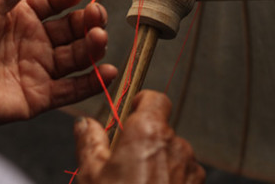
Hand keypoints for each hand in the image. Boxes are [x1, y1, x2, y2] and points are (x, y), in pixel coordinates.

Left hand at [0, 0, 117, 126]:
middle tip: (96, 15)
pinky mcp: (38, 96)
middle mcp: (34, 40)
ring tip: (98, 38)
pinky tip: (108, 71)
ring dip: (93, 47)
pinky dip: (92, 83)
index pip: (55, 0)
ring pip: (76, 56)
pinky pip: (72, 90)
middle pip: (73, 27)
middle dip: (88, 20)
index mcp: (21, 14)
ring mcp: (38, 68)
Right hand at [74, 90, 204, 183]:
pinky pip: (182, 174)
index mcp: (148, 131)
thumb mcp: (91, 174)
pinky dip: (168, 180)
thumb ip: (89, 141)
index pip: (154, 98)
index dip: (139, 103)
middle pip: (160, 129)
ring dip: (156, 163)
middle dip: (142, 141)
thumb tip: (85, 124)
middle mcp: (175, 144)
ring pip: (171, 154)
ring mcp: (190, 168)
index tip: (127, 115)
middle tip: (121, 163)